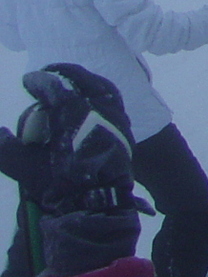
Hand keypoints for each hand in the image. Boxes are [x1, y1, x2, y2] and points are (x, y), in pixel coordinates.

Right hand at [0, 66, 134, 216]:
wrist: (99, 204)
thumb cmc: (61, 186)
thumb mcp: (26, 169)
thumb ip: (7, 149)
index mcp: (74, 114)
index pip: (54, 88)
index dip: (39, 81)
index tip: (28, 80)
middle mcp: (99, 109)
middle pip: (82, 81)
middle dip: (64, 74)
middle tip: (48, 72)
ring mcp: (117, 117)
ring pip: (102, 88)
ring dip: (85, 81)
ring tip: (68, 81)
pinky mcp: (126, 127)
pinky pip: (113, 101)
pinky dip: (100, 93)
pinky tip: (88, 98)